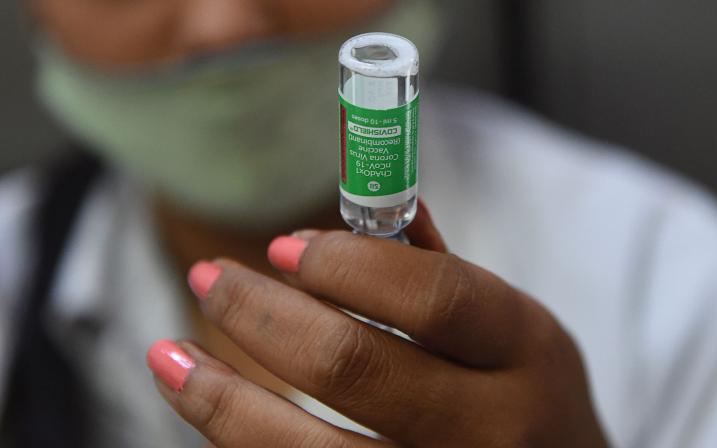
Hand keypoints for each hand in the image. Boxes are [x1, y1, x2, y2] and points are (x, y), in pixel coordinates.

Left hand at [147, 204, 608, 446]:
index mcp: (530, 352)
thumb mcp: (513, 330)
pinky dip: (243, 441)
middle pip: (358, 368)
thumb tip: (366, 211)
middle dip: (265, 317)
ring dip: (222, 399)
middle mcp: (497, 427)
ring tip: (167, 355)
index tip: (281, 246)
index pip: (435, 297)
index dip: (348, 265)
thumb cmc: (527, 396)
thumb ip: (443, 273)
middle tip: (212, 278)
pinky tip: (208, 407)